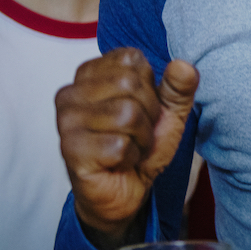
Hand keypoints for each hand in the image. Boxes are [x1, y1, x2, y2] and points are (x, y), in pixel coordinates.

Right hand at [56, 49, 198, 247]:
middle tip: (136, 133)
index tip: (139, 108)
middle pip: (130, 85)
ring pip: (127, 115)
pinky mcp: (70, 150)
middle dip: (147, 115)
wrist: (126, 190)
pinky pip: (120, 145)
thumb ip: (178, 87)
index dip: (149, 88)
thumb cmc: (140, 145)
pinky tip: (118, 162)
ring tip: (128, 147)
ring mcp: (66, 121)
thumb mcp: (167, 112)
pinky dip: (131, 157)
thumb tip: (184, 66)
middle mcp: (70, 93)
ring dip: (141, 138)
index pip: (132, 59)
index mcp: (90, 73)